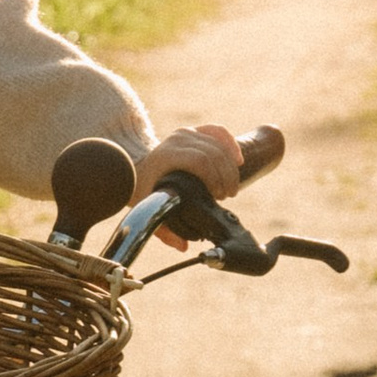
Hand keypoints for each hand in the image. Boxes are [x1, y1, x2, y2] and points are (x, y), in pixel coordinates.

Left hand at [132, 120, 241, 248]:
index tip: (217, 196)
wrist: (138, 166)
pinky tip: (238, 160)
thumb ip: (164, 230)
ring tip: (231, 187)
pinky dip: (230, 144)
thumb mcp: (150, 208)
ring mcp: (185, 133)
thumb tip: (183, 245)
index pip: (200, 161)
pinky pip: (218, 132)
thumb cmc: (144, 188)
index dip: (214, 178)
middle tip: (228, 195)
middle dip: (226, 176)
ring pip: (218, 144)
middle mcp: (176, 140)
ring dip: (230, 166)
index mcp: (166, 156)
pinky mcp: (194, 131)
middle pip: (213, 153)